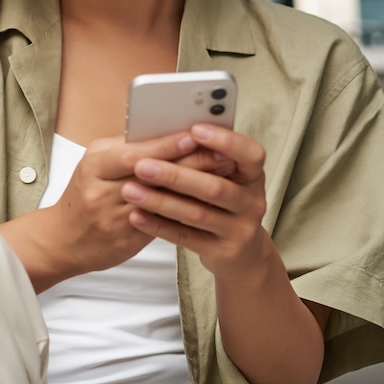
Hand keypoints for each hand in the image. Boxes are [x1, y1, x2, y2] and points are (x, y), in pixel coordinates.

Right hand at [33, 132, 231, 274]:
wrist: (62, 241)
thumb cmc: (83, 195)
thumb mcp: (95, 165)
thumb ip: (125, 150)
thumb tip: (165, 134)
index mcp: (95, 165)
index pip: (135, 153)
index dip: (167, 145)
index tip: (195, 135)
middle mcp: (103, 192)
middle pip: (153, 175)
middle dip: (191, 163)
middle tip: (223, 154)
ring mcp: (115, 218)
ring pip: (162, 201)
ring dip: (195, 187)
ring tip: (223, 176)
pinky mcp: (127, 240)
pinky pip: (161, 224)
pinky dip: (185, 210)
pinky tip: (207, 202)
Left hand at [123, 123, 273, 277]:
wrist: (240, 253)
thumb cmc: (223, 204)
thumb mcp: (224, 178)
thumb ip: (205, 158)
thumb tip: (168, 132)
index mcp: (253, 175)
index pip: (251, 154)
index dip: (226, 141)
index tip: (194, 130)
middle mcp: (252, 202)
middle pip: (216, 187)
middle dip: (176, 175)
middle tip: (142, 166)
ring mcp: (240, 230)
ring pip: (197, 214)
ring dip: (160, 201)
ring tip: (130, 191)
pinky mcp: (223, 252)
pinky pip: (186, 238)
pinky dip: (158, 226)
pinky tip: (136, 216)